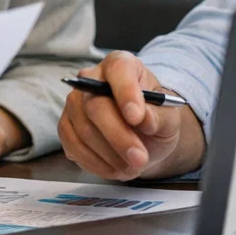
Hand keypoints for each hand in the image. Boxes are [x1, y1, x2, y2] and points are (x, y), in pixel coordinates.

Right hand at [58, 51, 204, 181]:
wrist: (144, 138)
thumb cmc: (156, 119)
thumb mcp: (169, 118)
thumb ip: (159, 116)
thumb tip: (144, 118)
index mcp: (121, 65)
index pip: (118, 69)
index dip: (126, 92)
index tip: (137, 117)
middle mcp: (92, 78)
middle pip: (95, 105)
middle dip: (118, 136)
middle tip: (139, 159)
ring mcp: (75, 102)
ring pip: (83, 129)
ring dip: (110, 155)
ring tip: (134, 167)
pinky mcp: (66, 126)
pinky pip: (73, 146)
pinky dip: (95, 163)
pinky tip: (115, 169)